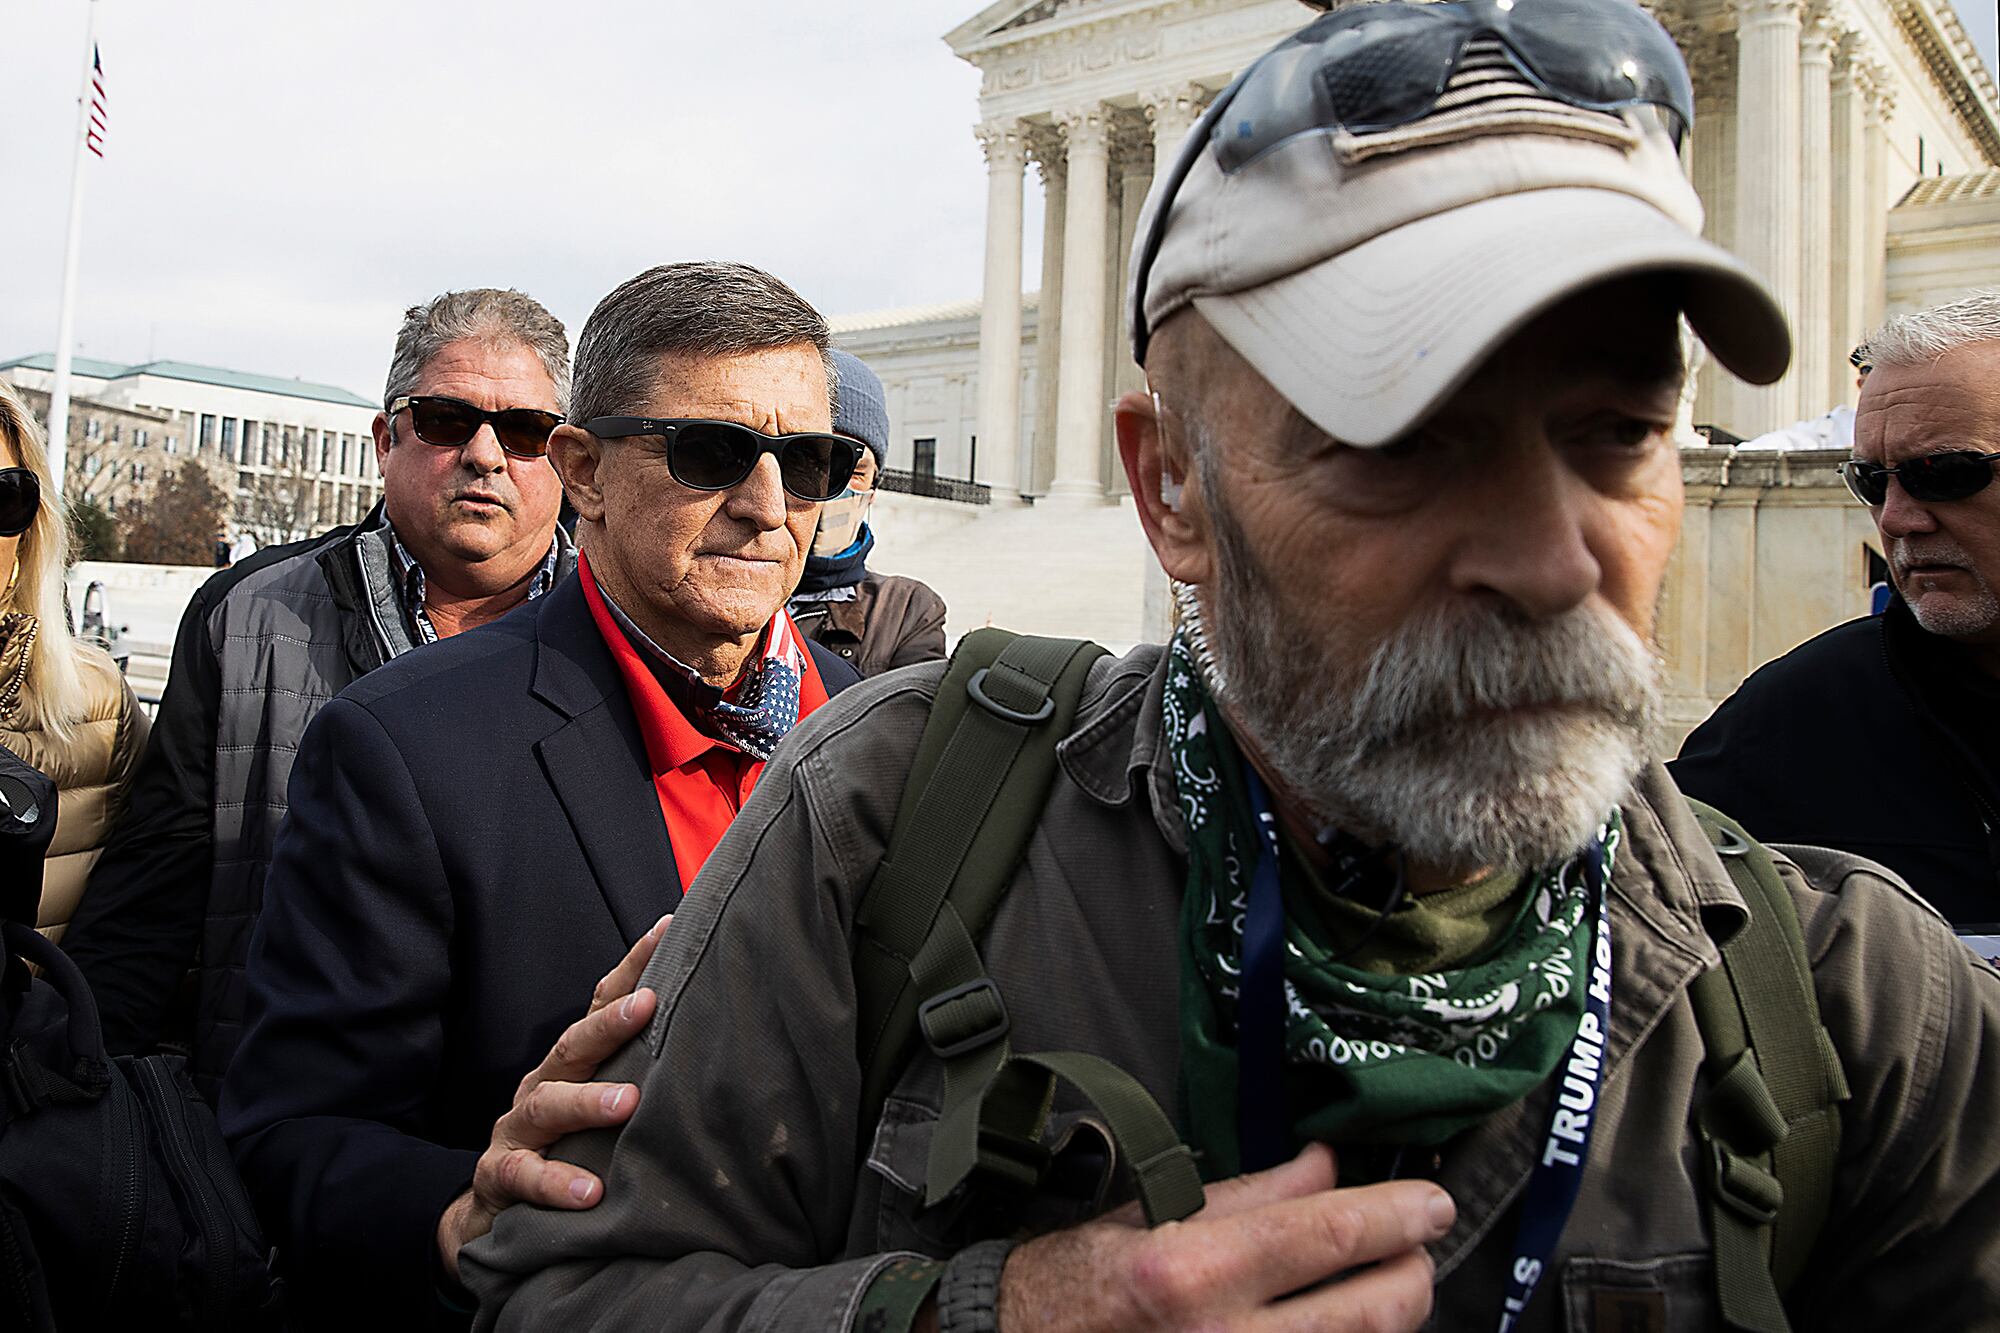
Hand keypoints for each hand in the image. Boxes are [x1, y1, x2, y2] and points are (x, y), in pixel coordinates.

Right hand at [436, 913, 670, 1281]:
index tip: (667, 929)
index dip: (633, 967)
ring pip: (548, 1106)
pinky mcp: (501, 1175)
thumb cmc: (567, 1146)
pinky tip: (589, 1192)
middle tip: (648, 1004)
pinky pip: (525, 1176)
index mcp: (572, 1063)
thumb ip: (644, 1073)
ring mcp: (518, 1129)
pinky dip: (556, 1182)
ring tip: (626, 1103)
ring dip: (587, 1102)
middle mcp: (543, 1084)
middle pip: (575, 1045)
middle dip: (610, 1023)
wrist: (495, 1210)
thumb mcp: (602, 1105)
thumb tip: (717, 1036)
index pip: (601, 1005)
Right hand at [994, 1143, 1449, 1331]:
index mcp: (1193, 1269)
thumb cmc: (1086, 1277)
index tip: (1430, 1200)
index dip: (1394, 1215)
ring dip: (1389, 1315)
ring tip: (1386, 1280)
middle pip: (1370, 1312)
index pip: (1326, 1235)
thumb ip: (1253, 1193)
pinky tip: (1343, 1319)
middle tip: (1419, 1242)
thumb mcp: (1158, 1213)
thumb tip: (1328, 1167)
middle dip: (1413, 1272)